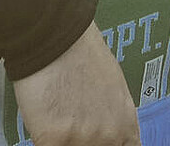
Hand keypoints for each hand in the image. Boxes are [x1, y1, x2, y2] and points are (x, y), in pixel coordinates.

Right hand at [13, 26, 139, 145]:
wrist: (56, 35)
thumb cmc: (81, 51)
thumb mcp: (112, 83)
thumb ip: (113, 112)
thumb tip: (109, 126)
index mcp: (125, 122)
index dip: (111, 143)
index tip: (100, 138)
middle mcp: (108, 135)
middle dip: (83, 139)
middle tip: (74, 119)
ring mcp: (83, 140)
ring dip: (64, 137)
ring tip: (58, 111)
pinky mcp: (55, 141)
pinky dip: (43, 136)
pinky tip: (44, 114)